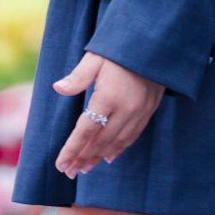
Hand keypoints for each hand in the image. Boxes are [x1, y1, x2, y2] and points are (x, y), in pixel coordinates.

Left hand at [51, 52, 162, 175]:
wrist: (156, 42)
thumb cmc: (120, 48)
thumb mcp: (96, 57)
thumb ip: (78, 76)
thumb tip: (58, 88)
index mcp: (108, 97)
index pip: (86, 130)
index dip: (72, 149)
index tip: (60, 164)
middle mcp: (125, 109)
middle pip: (100, 141)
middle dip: (83, 158)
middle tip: (69, 172)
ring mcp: (139, 111)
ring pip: (117, 142)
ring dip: (99, 157)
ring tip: (84, 169)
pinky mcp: (149, 110)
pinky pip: (132, 136)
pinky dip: (119, 149)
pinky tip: (109, 157)